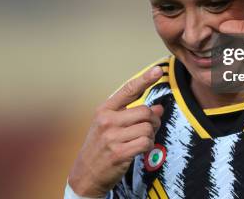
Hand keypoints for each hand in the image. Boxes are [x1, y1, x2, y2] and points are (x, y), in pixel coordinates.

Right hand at [68, 67, 164, 196]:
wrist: (85, 173)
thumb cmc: (100, 146)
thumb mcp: (111, 125)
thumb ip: (133, 114)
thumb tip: (158, 108)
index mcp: (104, 109)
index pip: (128, 90)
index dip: (145, 79)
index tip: (158, 70)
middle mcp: (107, 120)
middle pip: (145, 112)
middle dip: (154, 121)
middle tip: (150, 128)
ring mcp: (112, 137)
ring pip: (148, 128)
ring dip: (151, 136)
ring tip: (142, 140)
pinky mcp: (119, 153)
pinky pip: (146, 143)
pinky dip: (148, 146)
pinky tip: (141, 149)